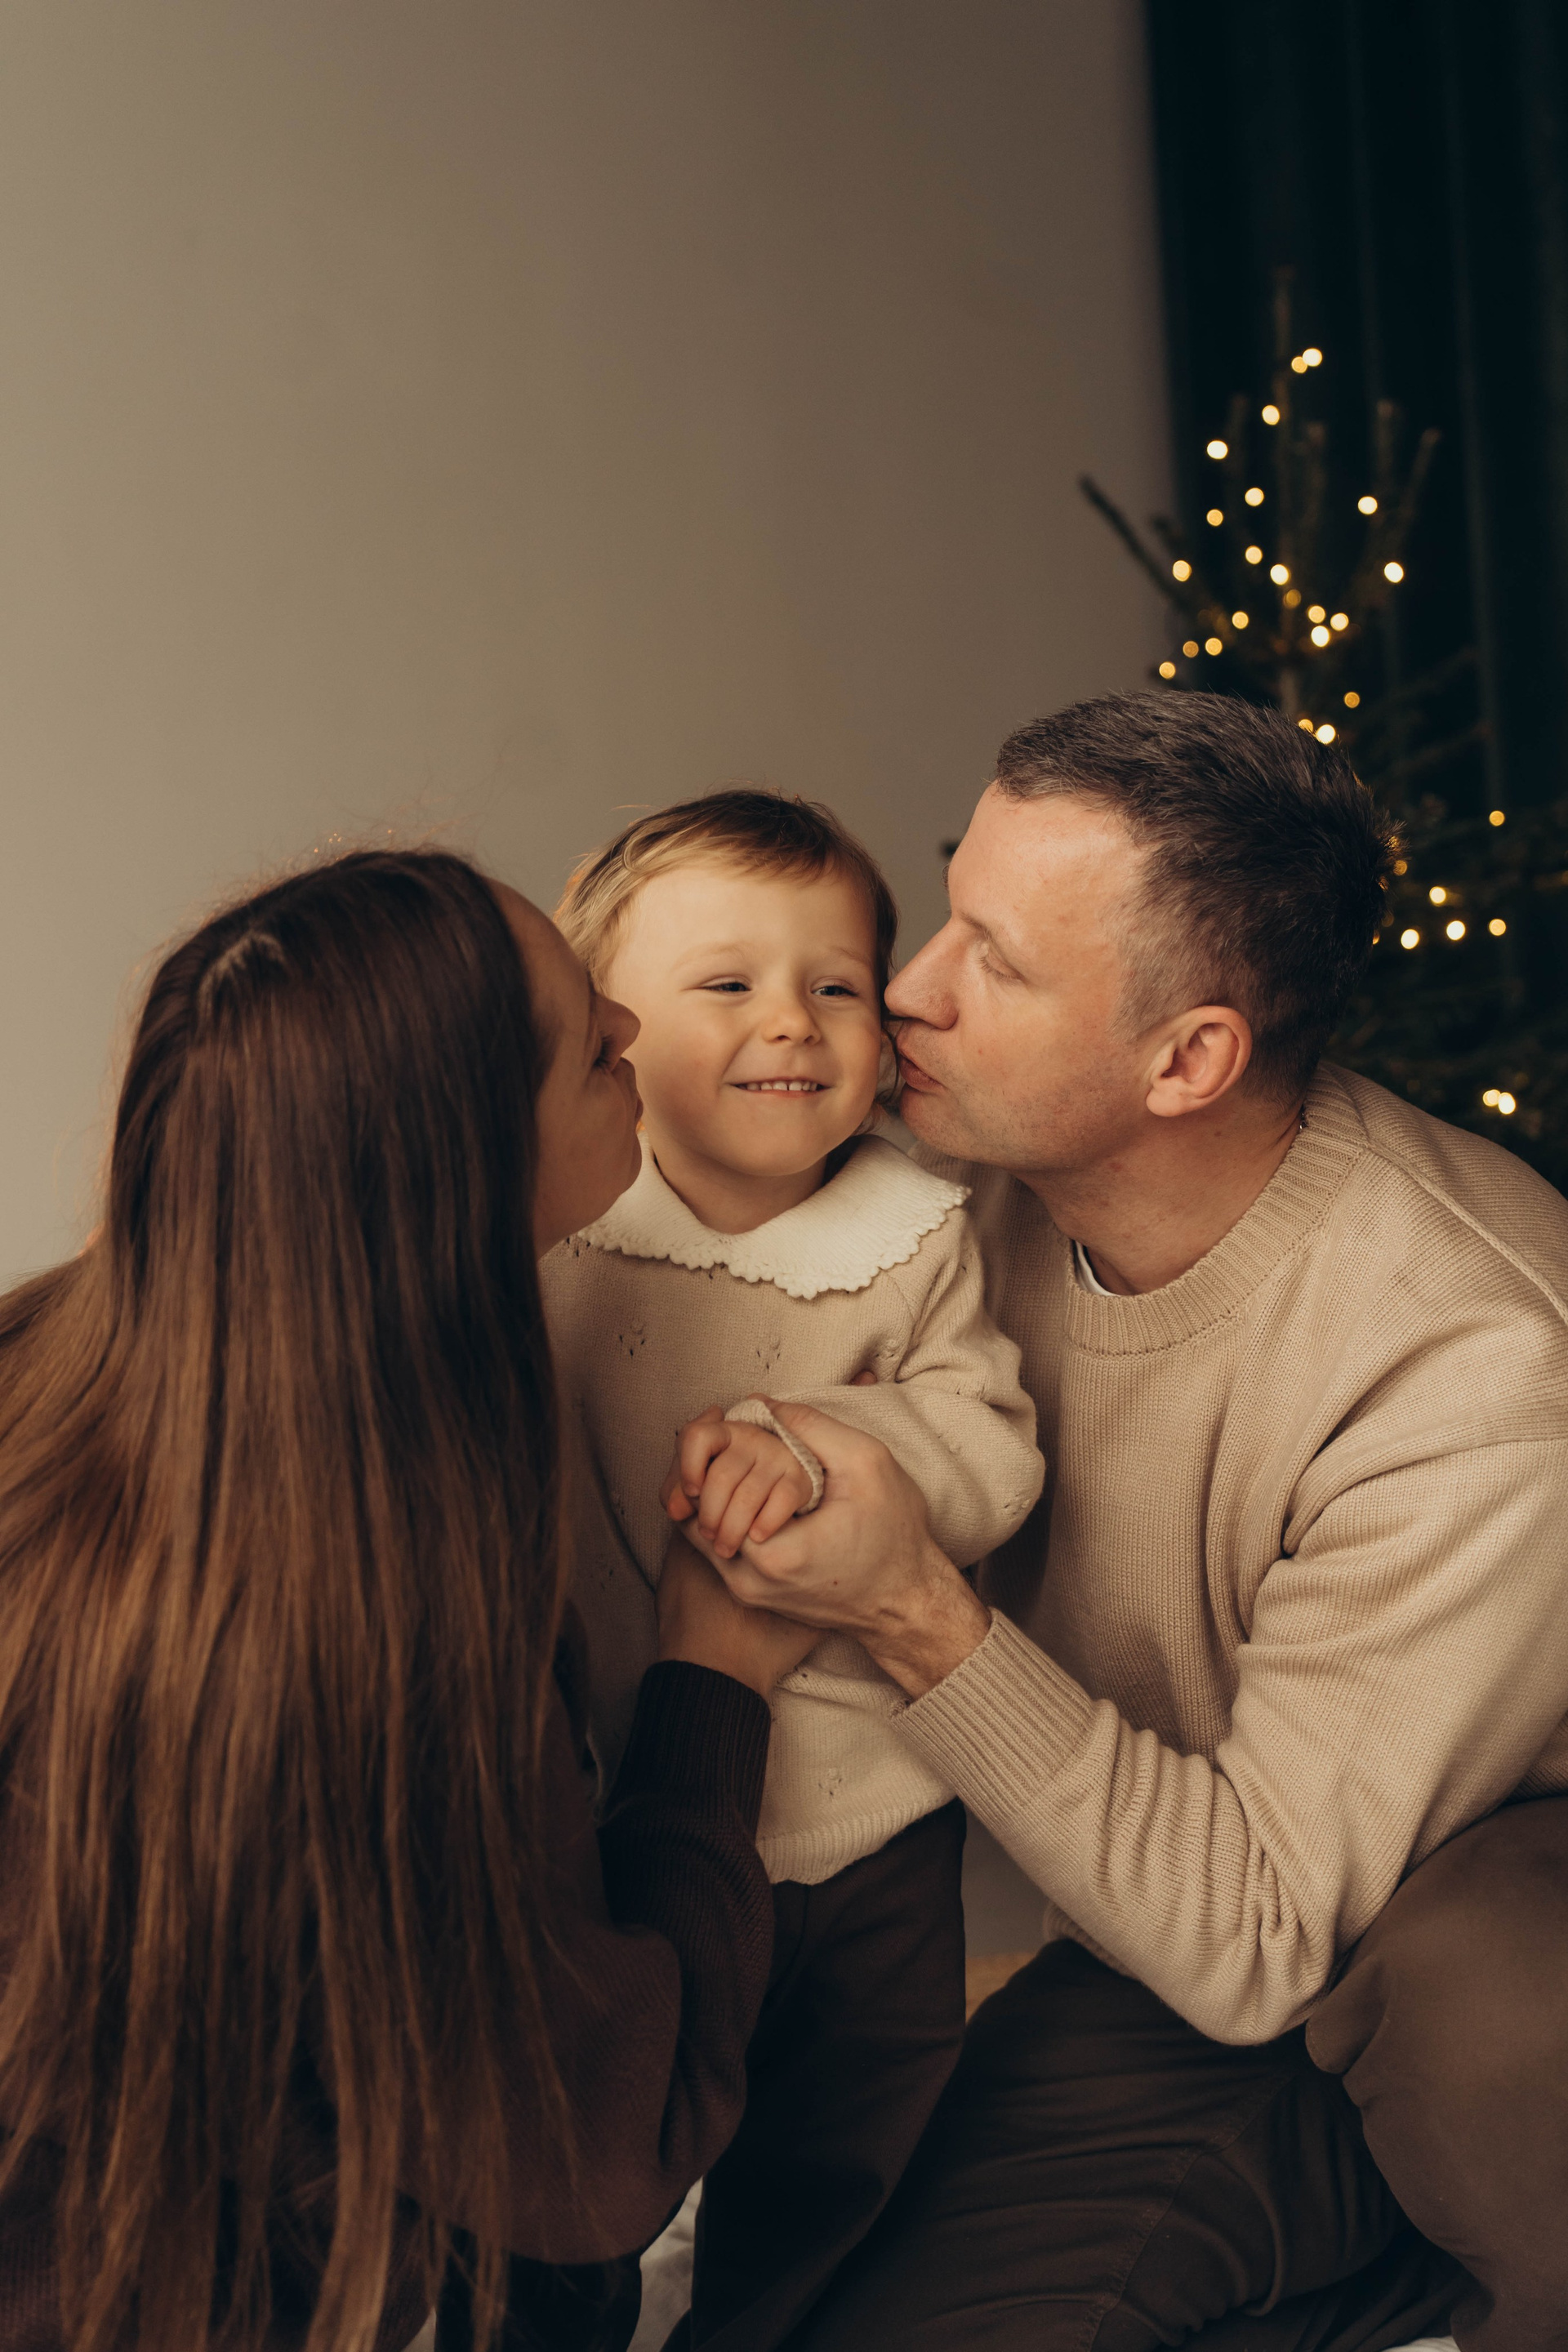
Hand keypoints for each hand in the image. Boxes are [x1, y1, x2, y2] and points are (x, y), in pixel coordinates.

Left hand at [660, 1409, 814, 1557]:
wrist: (794, 1495)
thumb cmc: (736, 1490)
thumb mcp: (701, 1485)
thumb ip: (678, 1491)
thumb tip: (675, 1509)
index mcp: (724, 1432)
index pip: (697, 1436)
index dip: (688, 1466)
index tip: (691, 1493)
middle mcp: (753, 1438)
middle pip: (721, 1476)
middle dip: (709, 1513)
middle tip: (708, 1534)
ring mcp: (780, 1456)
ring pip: (747, 1495)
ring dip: (732, 1528)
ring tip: (725, 1547)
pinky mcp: (802, 1479)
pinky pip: (781, 1500)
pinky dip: (765, 1523)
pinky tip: (756, 1536)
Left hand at [680, 1399, 991, 1698]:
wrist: (909, 1602)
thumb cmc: (896, 1537)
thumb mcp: (867, 1465)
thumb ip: (812, 1427)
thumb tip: (761, 1404)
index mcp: (772, 1553)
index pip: (705, 1490)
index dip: (715, 1450)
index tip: (735, 1428)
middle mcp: (748, 1582)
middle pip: (692, 1515)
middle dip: (705, 1470)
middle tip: (730, 1439)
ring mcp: (748, 1595)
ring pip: (701, 1534)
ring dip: (713, 1495)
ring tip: (740, 1462)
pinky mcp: (755, 1597)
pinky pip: (721, 1549)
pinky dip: (727, 1516)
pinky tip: (752, 1491)